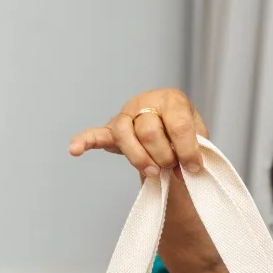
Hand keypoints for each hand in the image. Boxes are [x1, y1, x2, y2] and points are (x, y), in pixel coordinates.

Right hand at [68, 88, 207, 177]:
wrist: (171, 132)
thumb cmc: (185, 134)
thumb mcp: (198, 136)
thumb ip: (194, 148)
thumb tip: (186, 167)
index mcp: (172, 100)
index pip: (178, 124)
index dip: (187, 150)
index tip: (194, 167)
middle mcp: (145, 102)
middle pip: (149, 131)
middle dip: (164, 155)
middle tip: (172, 166)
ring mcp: (126, 115)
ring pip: (125, 135)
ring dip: (140, 158)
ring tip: (153, 172)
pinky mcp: (112, 131)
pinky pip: (95, 134)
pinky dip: (84, 141)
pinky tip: (74, 150)